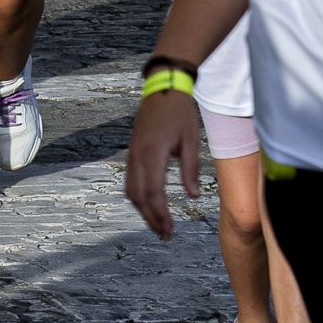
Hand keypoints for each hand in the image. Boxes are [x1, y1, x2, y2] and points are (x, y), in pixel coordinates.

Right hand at [122, 87, 206, 239]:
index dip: (160, 214)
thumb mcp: (191, 140)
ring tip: (158, 225)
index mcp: (152, 153)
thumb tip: (192, 196)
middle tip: (164, 235)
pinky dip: (138, 197)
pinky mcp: (132, 153)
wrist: (163, 88)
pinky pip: (130, 181)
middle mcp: (137, 156)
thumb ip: (190, 169)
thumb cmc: (180, 112)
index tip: (170, 229)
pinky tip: (150, 205)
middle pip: (139, 197)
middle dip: (150, 218)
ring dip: (143, 210)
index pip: (153, 192)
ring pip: (131, 191)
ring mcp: (131, 154)